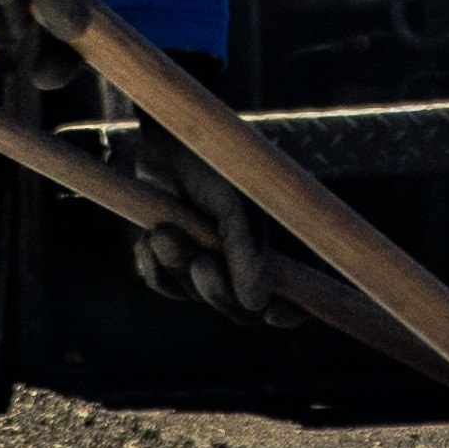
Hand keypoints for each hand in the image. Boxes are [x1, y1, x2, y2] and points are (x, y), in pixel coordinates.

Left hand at [118, 87, 300, 327]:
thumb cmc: (214, 161)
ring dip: (178, 268)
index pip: (300, 295)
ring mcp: (208, 260)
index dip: (292, 310)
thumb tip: (257, 306)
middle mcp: (245, 258)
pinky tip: (149, 237)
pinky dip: (156, 267)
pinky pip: (164, 285)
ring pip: (196, 295)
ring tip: (163, 231)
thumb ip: (248, 251)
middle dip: (217, 290)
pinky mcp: (172, 258)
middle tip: (201, 262)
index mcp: (278, 243)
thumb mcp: (237, 203)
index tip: (273, 312)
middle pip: (240, 310)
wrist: (168, 135)